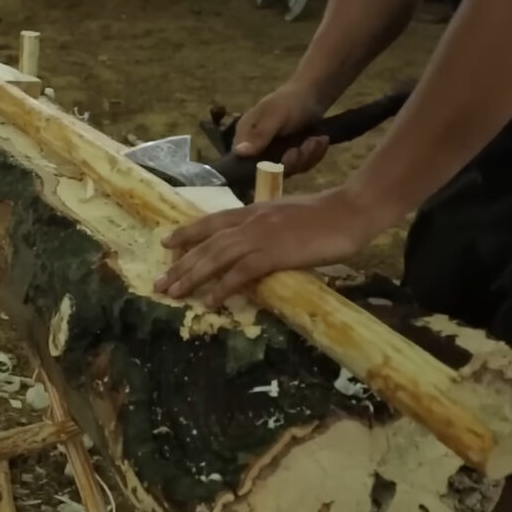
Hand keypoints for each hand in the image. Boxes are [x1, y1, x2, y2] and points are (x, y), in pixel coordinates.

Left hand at [154, 185, 387, 306]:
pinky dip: (222, 288)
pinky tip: (209, 301)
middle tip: (160, 282)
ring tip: (172, 293)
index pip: (213, 220)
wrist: (351, 211)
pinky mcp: (274, 254)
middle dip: (181, 264)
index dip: (188, 232)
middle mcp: (252, 221)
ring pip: (216, 257)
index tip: (167, 243)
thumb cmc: (328, 216)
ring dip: (191, 276)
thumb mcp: (289, 215)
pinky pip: (241, 273)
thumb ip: (270, 227)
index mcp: (255, 210)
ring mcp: (261, 236)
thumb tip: (260, 245)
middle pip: (207, 243)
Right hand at [233, 82, 330, 175]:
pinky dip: (314, 155)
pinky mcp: (290, 159)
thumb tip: (239, 152)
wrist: (313, 96)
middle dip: (294, 160)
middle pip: (271, 173)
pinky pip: (300, 167)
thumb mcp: (275, 115)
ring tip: (316, 139)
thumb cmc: (290, 101)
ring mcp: (274, 156)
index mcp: (245, 137)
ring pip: (289, 171)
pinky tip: (319, 140)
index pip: (243, 164)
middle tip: (308, 143)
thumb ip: (260, 134)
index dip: (264, 168)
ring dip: (307, 156)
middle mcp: (257, 149)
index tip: (286, 157)